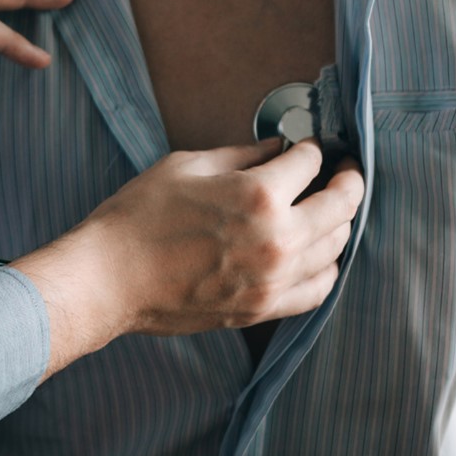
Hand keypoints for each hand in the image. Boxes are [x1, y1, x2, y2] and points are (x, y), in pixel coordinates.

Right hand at [14, 139, 363, 374]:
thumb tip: (276, 149)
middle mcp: (276, 238)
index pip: (310, 163)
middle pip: (340, 205)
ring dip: (340, 223)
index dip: (313, 149)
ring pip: (336, 247)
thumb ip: (240, 156)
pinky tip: (320, 255)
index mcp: (257, 195)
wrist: (108, 279)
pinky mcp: (262, 308)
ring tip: (332, 210)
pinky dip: (327, 268)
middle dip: (347, 181)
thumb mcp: (185, 166)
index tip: (310, 147)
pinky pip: (318, 290)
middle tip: (344, 172)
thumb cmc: (137, 218)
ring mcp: (273, 279)